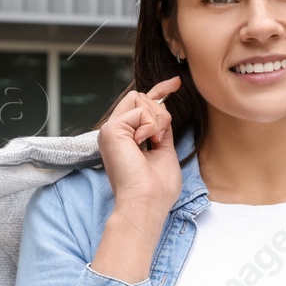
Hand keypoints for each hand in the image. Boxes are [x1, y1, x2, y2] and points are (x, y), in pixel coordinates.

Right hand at [98, 76, 182, 221]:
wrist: (146, 203)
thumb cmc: (157, 188)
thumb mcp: (164, 152)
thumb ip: (161, 132)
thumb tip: (164, 112)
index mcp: (124, 138)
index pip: (139, 105)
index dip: (158, 90)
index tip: (176, 82)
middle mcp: (114, 132)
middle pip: (141, 98)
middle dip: (160, 114)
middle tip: (160, 139)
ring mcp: (109, 130)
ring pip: (140, 99)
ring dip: (156, 120)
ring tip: (154, 142)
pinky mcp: (111, 130)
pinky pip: (140, 111)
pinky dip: (150, 126)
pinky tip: (145, 143)